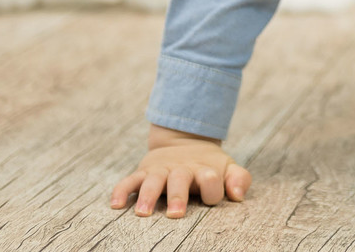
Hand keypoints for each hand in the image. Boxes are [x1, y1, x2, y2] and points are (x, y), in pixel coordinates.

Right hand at [110, 125, 251, 218]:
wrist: (185, 141)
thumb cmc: (208, 166)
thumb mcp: (227, 167)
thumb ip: (239, 179)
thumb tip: (238, 195)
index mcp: (204, 170)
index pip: (210, 181)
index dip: (212, 188)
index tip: (211, 197)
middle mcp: (181, 170)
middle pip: (179, 181)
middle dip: (178, 196)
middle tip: (176, 214)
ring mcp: (161, 170)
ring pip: (153, 181)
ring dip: (148, 196)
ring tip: (143, 213)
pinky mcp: (144, 172)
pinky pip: (130, 181)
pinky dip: (122, 191)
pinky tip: (115, 205)